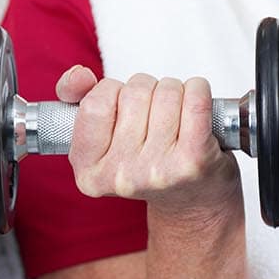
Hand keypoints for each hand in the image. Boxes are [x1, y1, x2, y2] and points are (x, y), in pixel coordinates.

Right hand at [55, 66, 240, 221]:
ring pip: (166, 90)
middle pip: (134, 92)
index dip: (113, 93)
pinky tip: (198, 106)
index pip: (94, 103)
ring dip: (175, 91)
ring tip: (176, 118)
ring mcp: (158, 170)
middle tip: (154, 117)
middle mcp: (121, 176)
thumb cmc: (147, 161)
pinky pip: (196, 99)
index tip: (123, 109)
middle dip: (147, 91)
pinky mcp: (193, 161)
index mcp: (89, 171)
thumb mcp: (102, 137)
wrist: (193, 203)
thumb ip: (78, 98)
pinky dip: (199, 90)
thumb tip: (79, 75)